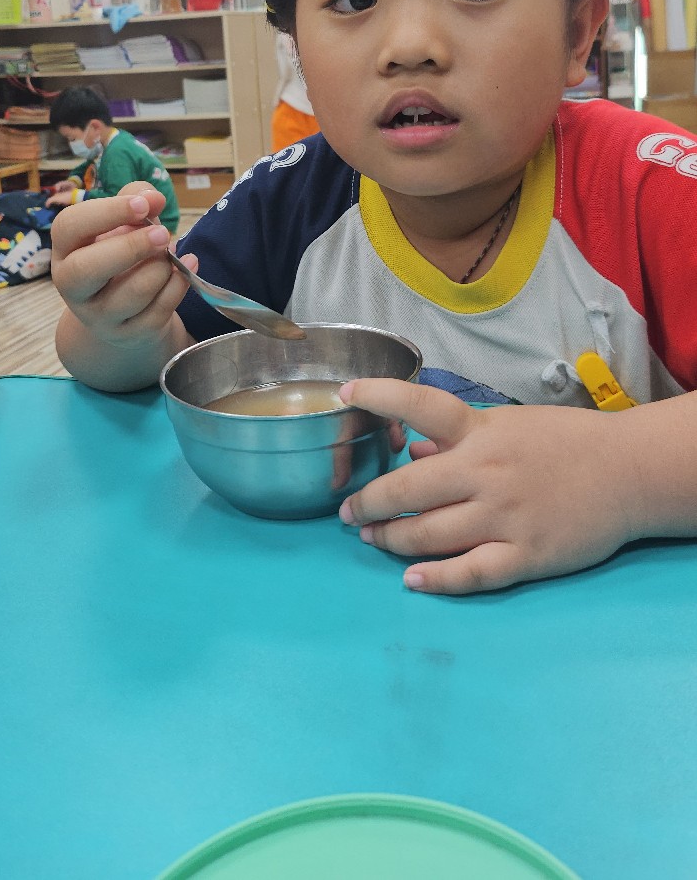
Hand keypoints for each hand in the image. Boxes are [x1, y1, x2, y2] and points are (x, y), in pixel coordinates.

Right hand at [51, 181, 191, 350]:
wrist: (125, 311)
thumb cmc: (120, 254)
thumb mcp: (121, 223)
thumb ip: (135, 200)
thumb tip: (153, 198)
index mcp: (65, 250)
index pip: (69, 227)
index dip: (107, 212)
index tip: (143, 205)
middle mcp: (74, 287)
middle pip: (87, 269)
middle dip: (131, 247)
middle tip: (162, 234)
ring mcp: (100, 316)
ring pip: (132, 293)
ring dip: (160, 268)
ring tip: (169, 252)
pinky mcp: (129, 334)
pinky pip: (159, 311)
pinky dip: (178, 285)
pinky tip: (184, 269)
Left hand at [338, 379, 635, 594]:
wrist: (628, 473)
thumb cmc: (567, 442)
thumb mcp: (510, 425)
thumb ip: (459, 437)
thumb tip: (414, 449)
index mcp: (482, 432)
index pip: (421, 406)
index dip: (379, 396)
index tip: (346, 396)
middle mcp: (485, 473)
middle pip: (409, 488)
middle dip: (369, 502)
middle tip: (348, 512)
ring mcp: (504, 517)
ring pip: (429, 534)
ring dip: (391, 538)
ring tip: (372, 538)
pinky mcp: (525, 554)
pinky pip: (469, 572)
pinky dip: (435, 578)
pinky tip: (411, 578)